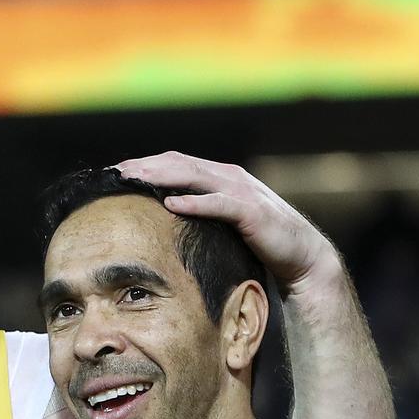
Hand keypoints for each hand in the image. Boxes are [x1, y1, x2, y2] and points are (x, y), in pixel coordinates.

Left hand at [114, 152, 338, 292]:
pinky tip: (171, 204)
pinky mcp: (251, 211)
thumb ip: (200, 211)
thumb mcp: (223, 221)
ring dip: (163, 176)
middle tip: (116, 172)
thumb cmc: (258, 241)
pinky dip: (195, 202)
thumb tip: (164, 214)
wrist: (301, 256)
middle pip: (180, 164)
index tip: (118, 172)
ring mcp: (241, 192)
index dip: (147, 164)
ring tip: (135, 179)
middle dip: (147, 166)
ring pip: (196, 177)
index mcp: (220, 176)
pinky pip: (219, 204)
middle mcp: (229, 177)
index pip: (177, 162)